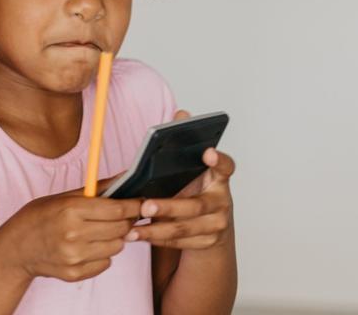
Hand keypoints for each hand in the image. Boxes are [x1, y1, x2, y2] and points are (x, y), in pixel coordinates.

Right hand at [0, 184, 143, 281]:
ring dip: (115, 238)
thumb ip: (97, 188)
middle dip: (126, 221)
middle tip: (121, 217)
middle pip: (121, 228)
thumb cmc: (40, 217)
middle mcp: (73, 235)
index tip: (141, 204)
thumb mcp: (64, 197)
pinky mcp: (74, 273)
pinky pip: (105, 263)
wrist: (16, 248)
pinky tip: (90, 246)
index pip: (117, 209)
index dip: (134, 206)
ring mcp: (74, 257)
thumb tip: (126, 177)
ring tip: (100, 231)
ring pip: (117, 247)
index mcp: (71, 211)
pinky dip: (103, 255)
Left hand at [131, 111, 236, 250]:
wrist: (210, 226)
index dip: (219, 161)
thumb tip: (181, 114)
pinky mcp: (207, 242)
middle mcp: (222, 202)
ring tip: (132, 228)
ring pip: (184, 229)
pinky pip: (179, 243)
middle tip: (145, 205)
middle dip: (169, 207)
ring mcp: (216, 225)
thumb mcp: (191, 170)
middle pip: (196, 206)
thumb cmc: (194, 191)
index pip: (226, 167)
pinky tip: (137, 235)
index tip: (207, 152)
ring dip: (155, 229)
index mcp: (219, 179)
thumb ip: (184, 146)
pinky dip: (156, 239)